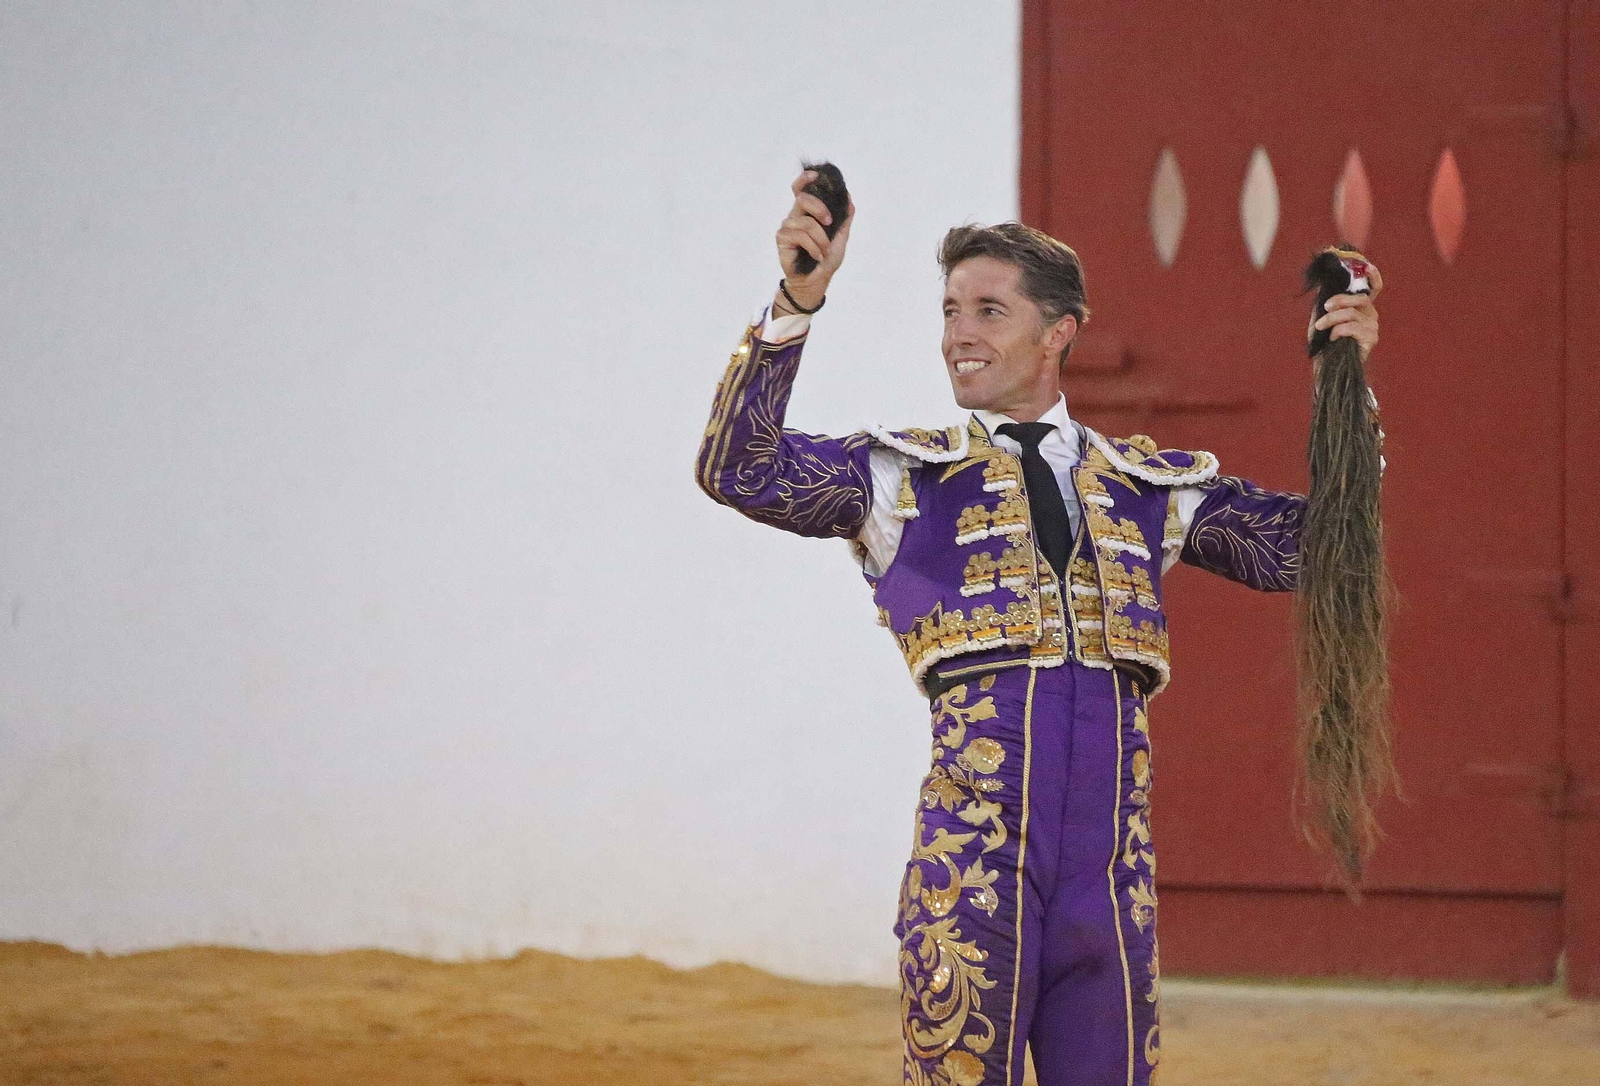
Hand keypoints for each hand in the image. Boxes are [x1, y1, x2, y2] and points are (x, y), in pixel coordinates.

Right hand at [775, 170, 853, 309]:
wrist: (818, 279)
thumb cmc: (826, 258)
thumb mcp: (841, 236)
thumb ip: (844, 217)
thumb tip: (848, 197)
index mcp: (808, 212)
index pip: (800, 190)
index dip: (805, 179)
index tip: (815, 175)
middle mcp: (795, 216)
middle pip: (802, 198)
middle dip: (819, 208)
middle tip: (830, 223)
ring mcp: (787, 227)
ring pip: (806, 223)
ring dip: (821, 239)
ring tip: (824, 250)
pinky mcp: (782, 238)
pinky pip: (801, 236)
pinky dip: (814, 247)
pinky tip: (816, 256)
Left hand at [1311, 262, 1382, 362]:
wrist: (1325, 367)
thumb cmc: (1324, 343)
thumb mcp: (1322, 318)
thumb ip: (1326, 302)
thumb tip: (1324, 284)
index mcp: (1361, 308)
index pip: (1374, 288)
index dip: (1373, 276)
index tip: (1367, 266)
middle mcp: (1370, 315)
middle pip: (1360, 298)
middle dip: (1340, 300)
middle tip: (1325, 307)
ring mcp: (1372, 327)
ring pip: (1352, 313)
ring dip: (1332, 318)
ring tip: (1320, 327)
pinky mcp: (1371, 340)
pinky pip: (1352, 328)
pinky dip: (1338, 331)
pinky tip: (1333, 338)